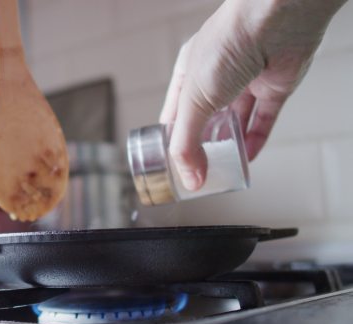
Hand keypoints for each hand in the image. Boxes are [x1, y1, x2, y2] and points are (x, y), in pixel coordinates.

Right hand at [159, 0, 345, 190]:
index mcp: (188, 74)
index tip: (173, 168)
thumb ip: (188, 142)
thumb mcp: (194, 99)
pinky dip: (255, 139)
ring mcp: (245, 83)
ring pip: (234, 122)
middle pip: (205, 121)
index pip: (174, 115)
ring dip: (229, 146)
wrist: (275, 20)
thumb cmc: (227, 46)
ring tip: (223, 171)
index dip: (172, 142)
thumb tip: (189, 178)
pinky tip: (248, 158)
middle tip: (199, 174)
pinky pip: (263, 119)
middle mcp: (215, 78)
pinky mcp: (273, 87)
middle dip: (201, 148)